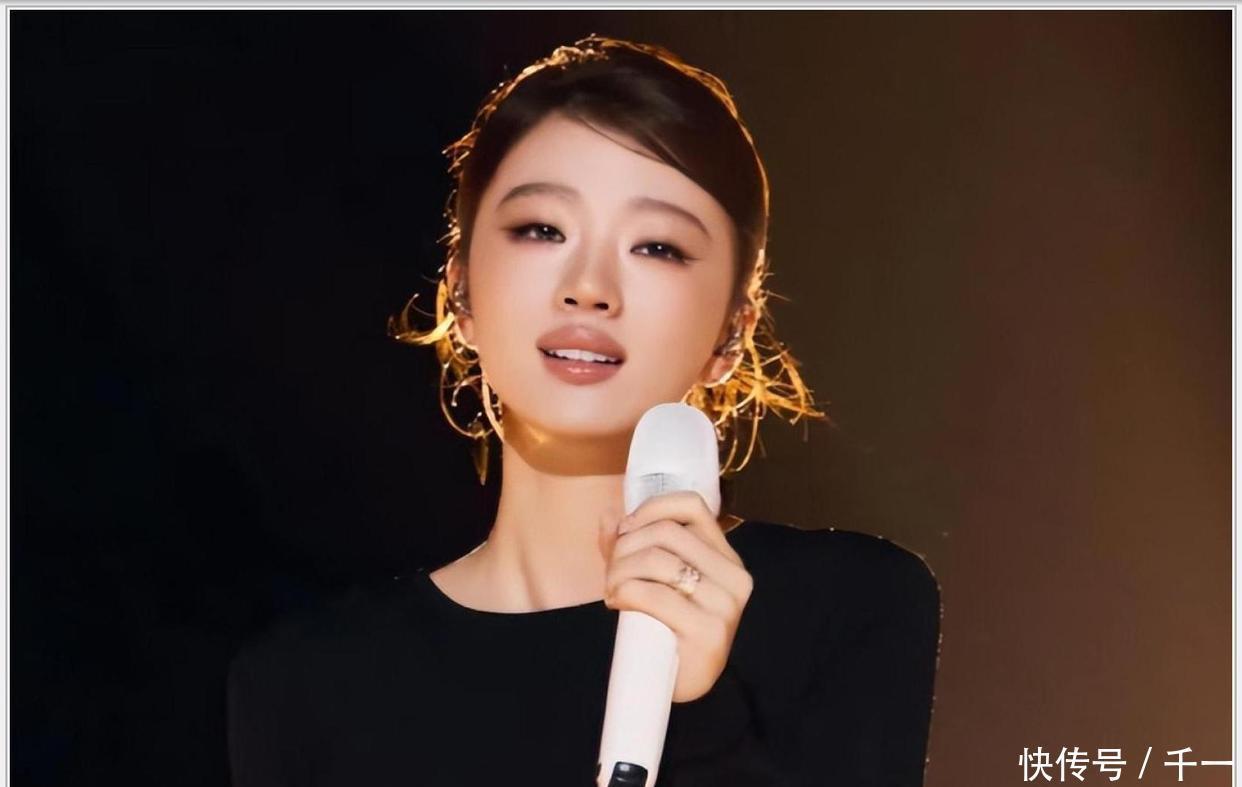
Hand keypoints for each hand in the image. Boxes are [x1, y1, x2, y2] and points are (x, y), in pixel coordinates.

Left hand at [597, 490, 753, 702]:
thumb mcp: (655, 580)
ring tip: (612, 590)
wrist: (684, 685)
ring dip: (620, 571)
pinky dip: (625, 592)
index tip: (625, 530)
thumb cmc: (668, 627)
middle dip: (626, 546)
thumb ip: (632, 547)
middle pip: (667, 532)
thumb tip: (607, 518)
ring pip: (658, 560)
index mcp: (726, 557)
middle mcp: (733, 576)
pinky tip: (618, 603)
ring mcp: (725, 605)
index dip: (651, 508)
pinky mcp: (709, 632)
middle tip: (611, 571)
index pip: (692, 506)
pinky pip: (653, 595)